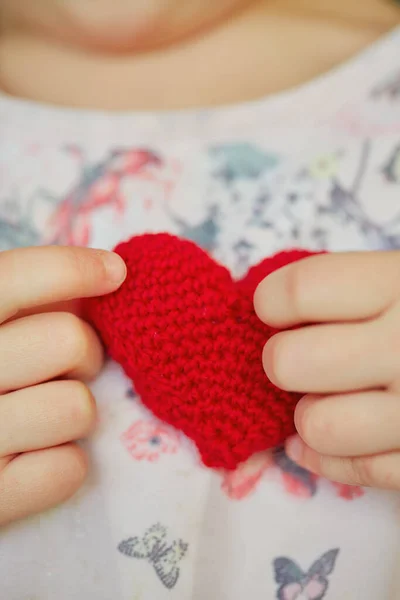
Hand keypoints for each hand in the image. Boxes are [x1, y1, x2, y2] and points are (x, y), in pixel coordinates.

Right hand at [0, 245, 125, 525]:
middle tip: (70, 368)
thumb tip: (107, 276)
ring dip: (75, 412)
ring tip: (46, 416)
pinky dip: (65, 464)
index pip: (13, 279)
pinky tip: (37, 459)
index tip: (116, 272)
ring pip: (77, 407)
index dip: (72, 268)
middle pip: (68, 341)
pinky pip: (68, 470)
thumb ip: (29, 303)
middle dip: (85, 354)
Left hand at [254, 251, 399, 489]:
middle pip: (289, 362)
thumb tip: (270, 305)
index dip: (271, 302)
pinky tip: (335, 441)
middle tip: (301, 358)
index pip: (298, 293)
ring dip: (310, 415)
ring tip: (328, 399)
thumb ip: (352, 287)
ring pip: (318, 426)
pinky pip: (358, 471)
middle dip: (283, 360)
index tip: (277, 310)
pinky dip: (331, 459)